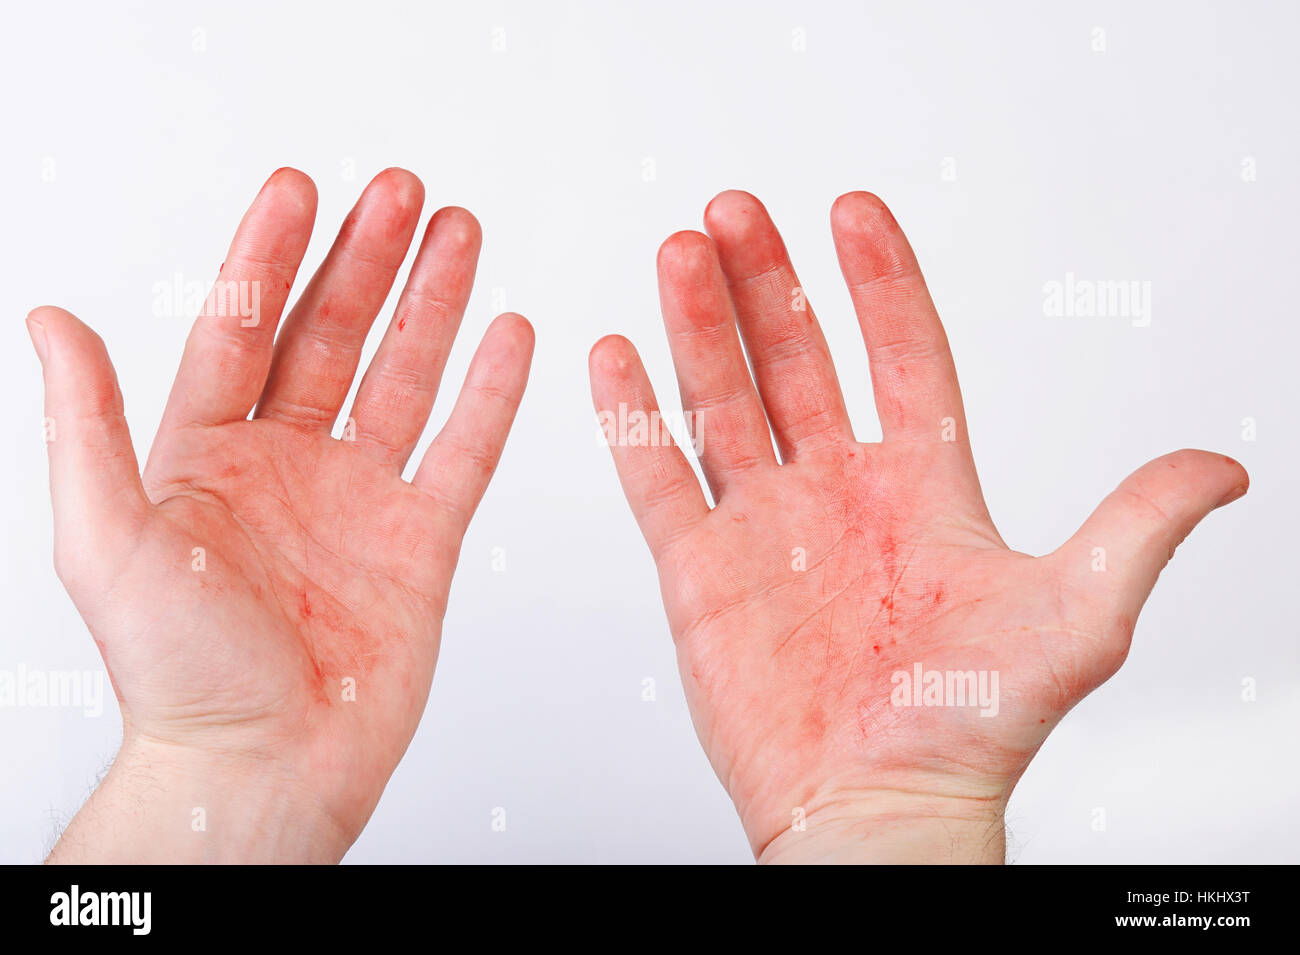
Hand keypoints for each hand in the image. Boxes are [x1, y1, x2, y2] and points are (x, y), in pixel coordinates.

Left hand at [30, 168, 533, 861]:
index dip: (269, 256)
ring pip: (403, 378)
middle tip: (399, 190)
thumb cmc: (179, 678)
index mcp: (206, 457)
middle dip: (367, 259)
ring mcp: (360, 499)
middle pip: (332, 337)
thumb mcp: (107, 540)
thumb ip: (88, 426)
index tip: (299, 188)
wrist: (266, 770)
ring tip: (458, 234)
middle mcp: (286, 466)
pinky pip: (463, 451)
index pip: (242, 328)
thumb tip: (51, 321)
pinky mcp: (422, 541)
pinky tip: (507, 336)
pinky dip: (491, 393)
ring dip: (433, 304)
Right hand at [589, 190, 1247, 863]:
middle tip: (736, 212)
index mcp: (920, 486)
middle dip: (767, 282)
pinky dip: (631, 416)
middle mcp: (837, 491)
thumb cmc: (971, 727)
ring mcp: (763, 524)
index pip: (900, 354)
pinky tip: (617, 355)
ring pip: (724, 399)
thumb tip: (1222, 467)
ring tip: (680, 252)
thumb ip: (1137, 526)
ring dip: (700, 325)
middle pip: (797, 359)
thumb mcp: (1077, 615)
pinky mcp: (701, 568)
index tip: (852, 210)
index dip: (878, 281)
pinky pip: (657, 476)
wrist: (879, 806)